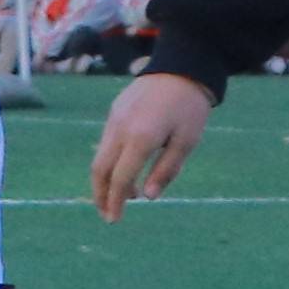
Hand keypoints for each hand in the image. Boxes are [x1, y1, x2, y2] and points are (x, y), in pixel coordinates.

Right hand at [87, 72, 217, 220]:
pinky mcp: (114, 112)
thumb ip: (166, 171)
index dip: (116, 202)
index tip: (115, 220)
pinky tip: (126, 170)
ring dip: (106, 180)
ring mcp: (114, 119)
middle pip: (100, 170)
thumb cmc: (189, 109)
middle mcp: (121, 129)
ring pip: (99, 157)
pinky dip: (110, 162)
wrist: (181, 68)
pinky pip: (106, 143)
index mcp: (141, 138)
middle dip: (101, 195)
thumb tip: (147, 198)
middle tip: (109, 214)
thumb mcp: (186, 142)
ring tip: (123, 195)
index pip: (121, 179)